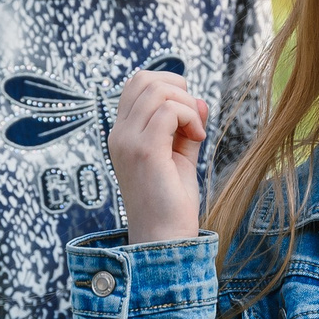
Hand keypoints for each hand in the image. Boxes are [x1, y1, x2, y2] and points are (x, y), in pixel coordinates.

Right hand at [108, 69, 208, 244]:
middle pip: (144, 79)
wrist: (163, 239)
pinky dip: (191, 117)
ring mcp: (128, 141)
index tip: (187, 117)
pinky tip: (197, 140)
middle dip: (178, 89)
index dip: (169, 87)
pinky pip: (169, 110)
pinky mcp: (144, 150)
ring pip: (158, 90)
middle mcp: (119, 134)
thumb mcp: (180, 156)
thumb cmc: (171, 203)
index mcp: (123, 134)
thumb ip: (186, 126)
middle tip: (193, 121)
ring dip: (187, 105)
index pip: (137, 84)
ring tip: (195, 134)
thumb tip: (200, 99)